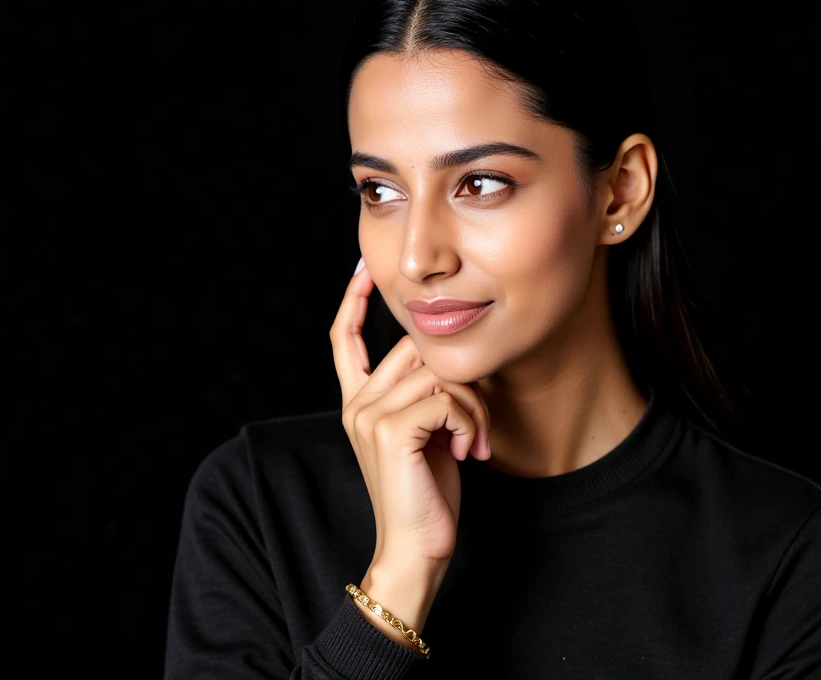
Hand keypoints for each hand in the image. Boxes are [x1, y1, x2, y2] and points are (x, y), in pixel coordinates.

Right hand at [329, 259, 492, 569]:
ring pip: (438, 372)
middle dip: (461, 378)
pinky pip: (446, 398)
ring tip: (476, 442)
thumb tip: (450, 358)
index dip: (351, 302)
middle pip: (415, 348)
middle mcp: (356, 404)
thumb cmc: (427, 494)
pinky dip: (470, 423)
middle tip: (478, 421)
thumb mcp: (425, 434)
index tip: (363, 271)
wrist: (416, 549)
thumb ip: (424, 394)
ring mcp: (369, 415)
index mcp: (357, 403)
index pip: (342, 340)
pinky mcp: (391, 430)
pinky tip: (470, 452)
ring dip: (473, 406)